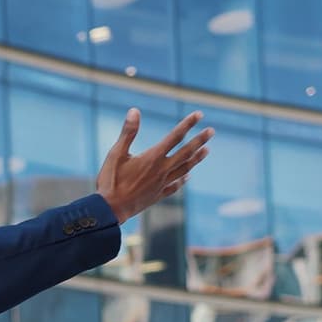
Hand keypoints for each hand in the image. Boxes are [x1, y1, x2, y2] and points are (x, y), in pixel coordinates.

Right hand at [97, 110, 211, 224]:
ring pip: (184, 169)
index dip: (188, 124)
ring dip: (196, 159)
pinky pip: (175, 186)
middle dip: (199, 141)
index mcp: (152, 158)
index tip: (199, 114)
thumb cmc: (110, 181)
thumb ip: (128, 132)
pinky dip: (183, 180)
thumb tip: (135, 111)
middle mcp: (161, 170)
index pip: (175, 137)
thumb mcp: (115, 154)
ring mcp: (161, 184)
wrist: (110, 210)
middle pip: (185, 153)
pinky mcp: (157, 196)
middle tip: (211, 131)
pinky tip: (188, 176)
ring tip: (206, 150)